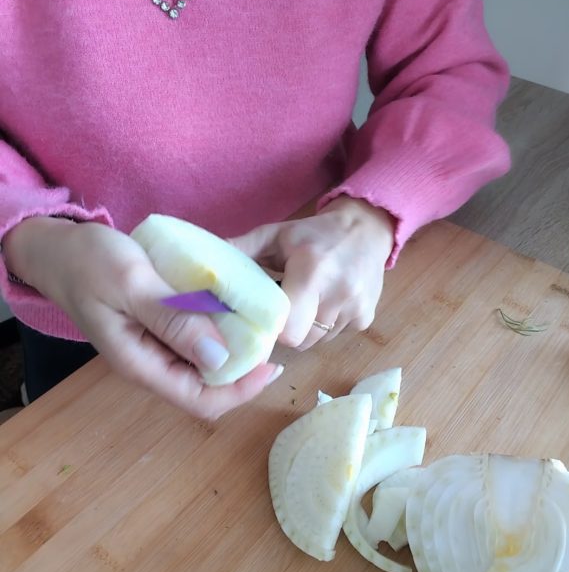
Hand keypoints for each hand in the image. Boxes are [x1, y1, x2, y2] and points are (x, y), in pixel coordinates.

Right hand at [3, 218, 282, 418]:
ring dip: (233, 348)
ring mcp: (153, 347)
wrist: (58, 249)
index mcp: (140, 363)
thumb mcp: (132, 283)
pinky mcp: (157, 329)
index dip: (240, 390)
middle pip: (207, 387)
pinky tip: (233, 305)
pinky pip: (194, 339)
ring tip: (259, 320)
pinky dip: (217, 327)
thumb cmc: (89, 262)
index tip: (271, 364)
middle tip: (271, 336)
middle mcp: (150, 363)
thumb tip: (219, 358)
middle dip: (243, 369)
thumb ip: (173, 320)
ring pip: (204, 363)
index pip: (200, 400)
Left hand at [229, 197, 395, 349]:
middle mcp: (339, 292)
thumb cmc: (314, 233)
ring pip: (316, 342)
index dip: (271, 330)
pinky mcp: (367, 319)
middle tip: (279, 311)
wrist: (367, 229)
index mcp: (312, 270)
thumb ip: (241, 250)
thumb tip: (199, 265)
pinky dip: (324, 327)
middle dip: (285, 332)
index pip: (288, 327)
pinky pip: (334, 337)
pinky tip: (323, 303)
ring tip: (302, 303)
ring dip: (304, 330)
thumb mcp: (275, 234)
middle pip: (300, 340)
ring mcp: (357, 308)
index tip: (261, 319)